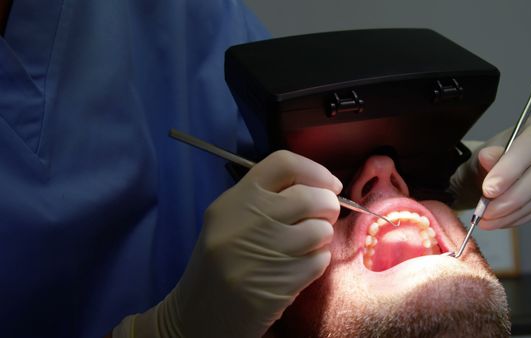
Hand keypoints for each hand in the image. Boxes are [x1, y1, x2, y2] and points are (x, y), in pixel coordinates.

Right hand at [114, 150, 341, 337]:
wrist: (198, 317)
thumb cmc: (219, 264)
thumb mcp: (229, 220)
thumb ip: (266, 199)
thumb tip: (318, 186)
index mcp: (234, 200)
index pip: (283, 164)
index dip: (316, 171)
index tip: (329, 183)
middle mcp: (249, 221)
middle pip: (311, 197)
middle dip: (328, 206)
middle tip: (322, 216)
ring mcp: (266, 252)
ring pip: (320, 230)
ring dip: (321, 238)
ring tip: (304, 246)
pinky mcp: (281, 282)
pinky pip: (320, 260)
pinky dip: (316, 263)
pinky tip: (298, 268)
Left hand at [450, 114, 530, 228]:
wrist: (503, 169)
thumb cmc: (495, 155)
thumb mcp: (486, 150)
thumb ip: (488, 155)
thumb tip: (487, 157)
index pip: (530, 146)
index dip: (510, 169)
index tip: (489, 189)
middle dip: (511, 198)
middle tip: (486, 212)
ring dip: (513, 213)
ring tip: (488, 220)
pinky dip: (520, 217)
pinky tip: (502, 220)